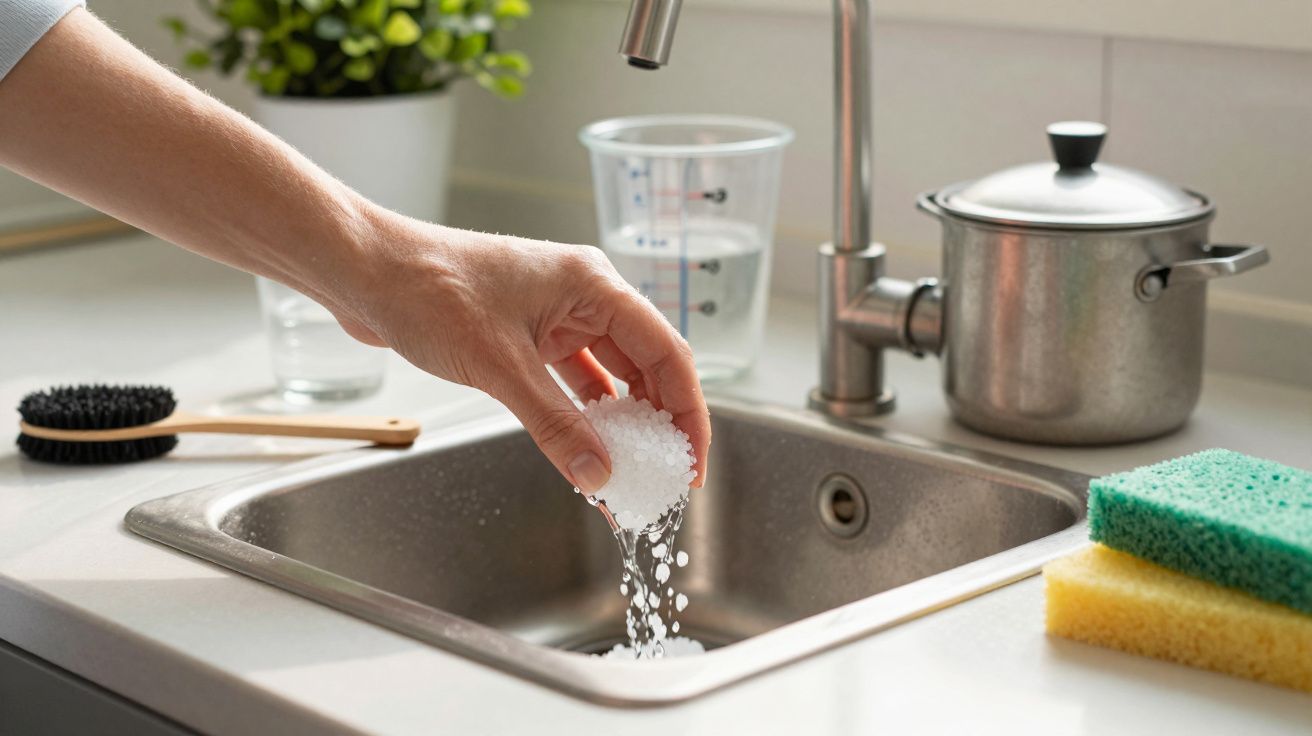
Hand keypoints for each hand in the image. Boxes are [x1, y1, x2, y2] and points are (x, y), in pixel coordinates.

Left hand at [323, 208, 710, 493]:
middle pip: (644, 365)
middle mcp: (583, 296)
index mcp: (593, 285)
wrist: (364, 271)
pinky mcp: (527, 334)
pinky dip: (583, 416)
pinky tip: (589, 449)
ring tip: (633, 471)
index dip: (688, 411)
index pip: (666, 353)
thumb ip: (555, 424)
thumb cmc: (427, 290)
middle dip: (659, 421)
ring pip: (608, 376)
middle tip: (667, 475)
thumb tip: (599, 475)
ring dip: (621, 422)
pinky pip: (572, 381)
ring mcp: (555, 315)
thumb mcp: (499, 366)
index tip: (692, 460)